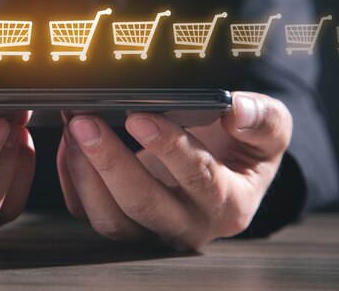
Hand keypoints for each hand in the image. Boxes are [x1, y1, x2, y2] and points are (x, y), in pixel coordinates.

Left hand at [58, 92, 291, 249]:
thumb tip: (237, 109)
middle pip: (144, 205)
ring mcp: (151, 230)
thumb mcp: (269, 131)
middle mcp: (188, 225)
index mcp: (229, 203)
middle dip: (111, 163)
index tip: (140, 116)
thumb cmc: (242, 148)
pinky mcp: (123, 223)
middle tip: (86, 122)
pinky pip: (88, 212)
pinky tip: (69, 144)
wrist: (224, 172)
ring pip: (110, 218)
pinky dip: (73, 179)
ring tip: (74, 127)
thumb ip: (262, 120)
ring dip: (86, 172)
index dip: (169, 148)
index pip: (198, 178)